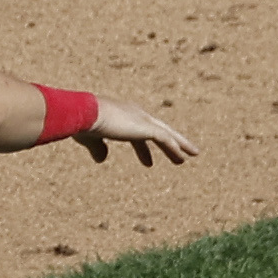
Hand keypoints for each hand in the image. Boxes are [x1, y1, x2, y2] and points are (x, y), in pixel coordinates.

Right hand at [78, 97, 198, 166]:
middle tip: (181, 154)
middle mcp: (135, 114)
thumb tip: (101, 160)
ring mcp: (142, 120)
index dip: (143, 149)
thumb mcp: (91, 139)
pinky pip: (165, 140)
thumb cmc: (85, 123)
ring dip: (179, 145)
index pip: (137, 133)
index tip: (149, 162)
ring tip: (192, 155)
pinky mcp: (146, 128)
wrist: (87, 114)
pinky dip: (175, 148)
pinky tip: (183, 158)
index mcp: (123, 116)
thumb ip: (97, 148)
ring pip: (167, 134)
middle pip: (159, 130)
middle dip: (170, 142)